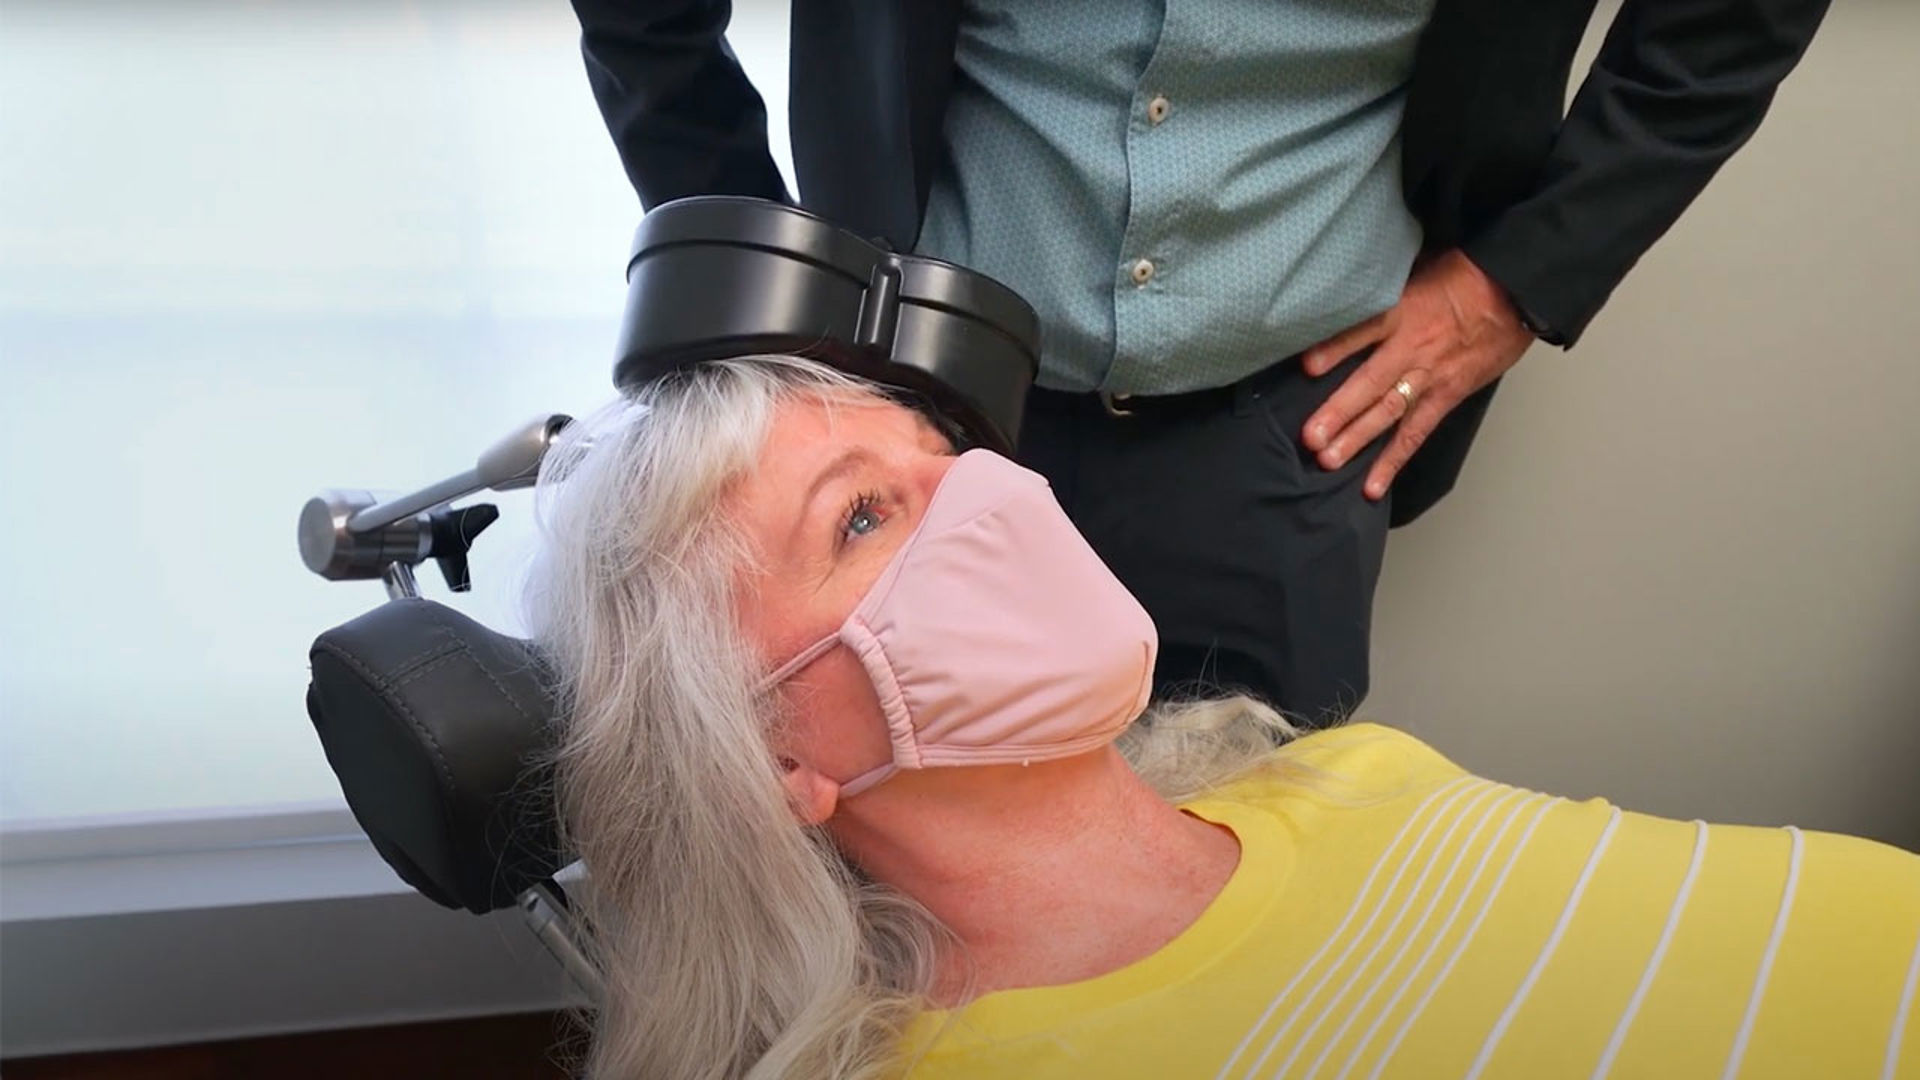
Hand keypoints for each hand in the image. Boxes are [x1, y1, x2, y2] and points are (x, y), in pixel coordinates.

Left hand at [1300, 249, 1535, 499]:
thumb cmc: (1464, 277)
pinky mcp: (1445, 397)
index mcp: (1404, 311)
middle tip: (1311, 436)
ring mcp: (1430, 377)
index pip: (1364, 330)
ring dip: (1358, 438)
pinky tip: (1372, 485)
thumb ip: (1382, 289)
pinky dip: (1393, 460)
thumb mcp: (1417, 269)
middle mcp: (1413, 349)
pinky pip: (1416, 433)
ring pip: (1390, 412)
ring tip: (1328, 460)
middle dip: (1340, 410)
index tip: (1307, 366)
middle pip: (1372, 382)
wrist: (1516, 293)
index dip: (1336, 348)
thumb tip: (1344, 292)